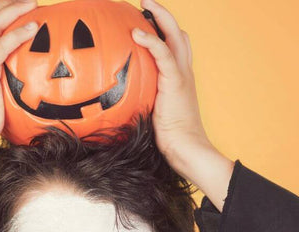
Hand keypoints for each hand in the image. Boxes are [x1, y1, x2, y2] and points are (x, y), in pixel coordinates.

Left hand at [132, 0, 233, 205]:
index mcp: (180, 79)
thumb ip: (141, 102)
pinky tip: (135, 31)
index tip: (145, 22)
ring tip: (144, 3)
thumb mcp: (152, 115)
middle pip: (179, 35)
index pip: (175, 48)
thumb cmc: (169, 141)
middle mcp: (184, 72)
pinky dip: (150, 39)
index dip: (163, 32)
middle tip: (146, 3)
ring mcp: (182, 75)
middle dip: (164, 15)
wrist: (186, 149)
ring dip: (160, 16)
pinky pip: (163, 52)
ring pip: (175, 35)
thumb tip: (112, 103)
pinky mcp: (176, 80)